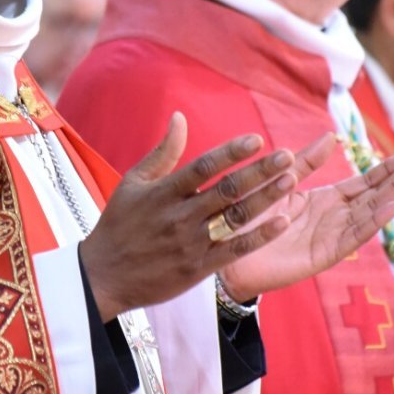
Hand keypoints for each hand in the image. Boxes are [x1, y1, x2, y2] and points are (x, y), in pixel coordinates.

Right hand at [81, 113, 300, 319]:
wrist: (103, 276)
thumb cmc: (118, 224)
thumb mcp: (133, 183)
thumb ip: (162, 152)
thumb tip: (179, 117)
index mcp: (164, 192)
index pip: (203, 167)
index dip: (231, 152)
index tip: (256, 139)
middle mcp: (179, 216)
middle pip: (226, 190)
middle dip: (259, 172)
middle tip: (287, 156)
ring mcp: (190, 243)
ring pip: (235, 218)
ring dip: (265, 199)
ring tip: (290, 180)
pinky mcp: (198, 269)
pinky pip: (235, 250)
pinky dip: (260, 236)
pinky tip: (282, 221)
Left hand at [219, 135, 393, 299]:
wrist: (224, 251)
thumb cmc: (250, 217)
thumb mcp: (281, 181)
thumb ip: (306, 162)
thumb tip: (332, 136)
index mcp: (326, 200)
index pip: (366, 182)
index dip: (388, 169)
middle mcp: (334, 218)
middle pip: (374, 196)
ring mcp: (331, 237)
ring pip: (368, 214)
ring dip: (393, 196)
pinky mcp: (322, 256)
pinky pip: (351, 237)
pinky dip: (372, 223)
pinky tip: (391, 208)